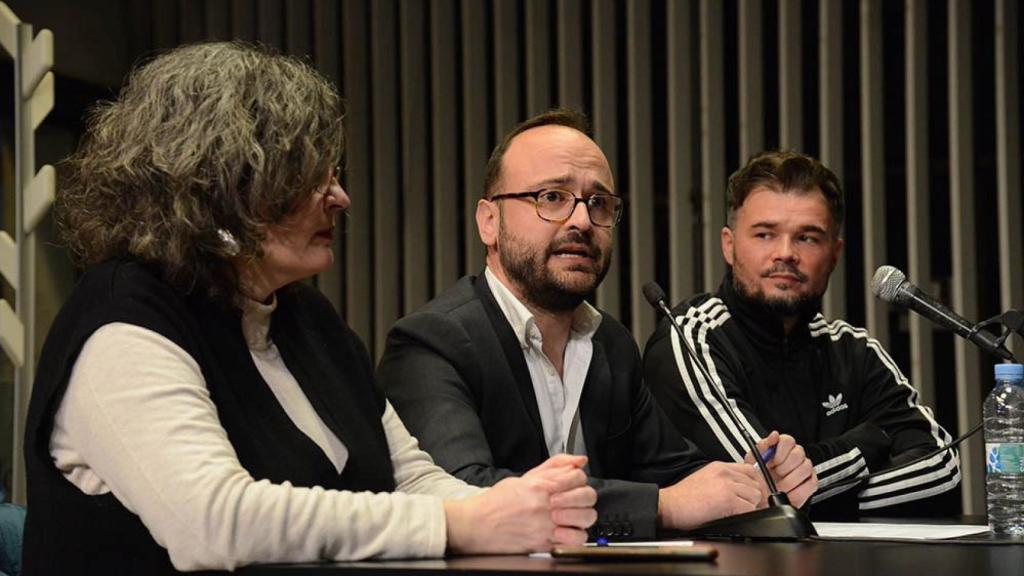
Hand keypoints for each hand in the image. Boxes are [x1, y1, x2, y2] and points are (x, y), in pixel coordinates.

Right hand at [444, 455, 595, 553]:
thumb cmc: (497, 502)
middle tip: (575, 501)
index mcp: (540, 486)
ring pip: (585, 518)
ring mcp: (545, 525)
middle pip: (586, 496)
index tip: (573, 484)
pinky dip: (576, 537)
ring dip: (582, 516)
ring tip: (572, 516)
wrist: (477, 524)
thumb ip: (554, 467)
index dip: (579, 479)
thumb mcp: (525, 477)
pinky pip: (574, 540)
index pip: (577, 476)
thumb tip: (579, 460)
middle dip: (584, 497)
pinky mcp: (543, 542)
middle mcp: (544, 505)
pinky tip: (567, 531)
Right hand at [656, 460, 765, 529]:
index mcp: (719, 467)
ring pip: (756, 496)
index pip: (750, 470)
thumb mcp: (704, 478)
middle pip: (755, 483)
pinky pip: (750, 508)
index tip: (753, 492)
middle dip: (754, 496)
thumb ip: (723, 479)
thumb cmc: (683, 497)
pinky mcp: (728, 500)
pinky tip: (735, 516)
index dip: (755, 483)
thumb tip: (739, 489)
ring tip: (738, 511)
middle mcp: (725, 473)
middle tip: (747, 506)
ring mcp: (727, 486)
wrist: (670, 505)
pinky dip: (746, 515)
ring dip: (750, 506)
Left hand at [745, 431, 817, 507]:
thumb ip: (763, 446)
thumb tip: (774, 435)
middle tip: (775, 474)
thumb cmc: (757, 477)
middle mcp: (795, 456)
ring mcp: (804, 469)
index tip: (772, 461)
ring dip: (790, 480)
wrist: (760, 497)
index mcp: (781, 447)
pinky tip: (787, 492)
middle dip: (784, 467)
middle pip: (798, 454)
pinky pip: (811, 483)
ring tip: (779, 485)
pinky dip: (798, 491)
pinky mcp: (810, 483)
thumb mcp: (753, 460)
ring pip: (805, 468)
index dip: (780, 451)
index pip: (788, 440)